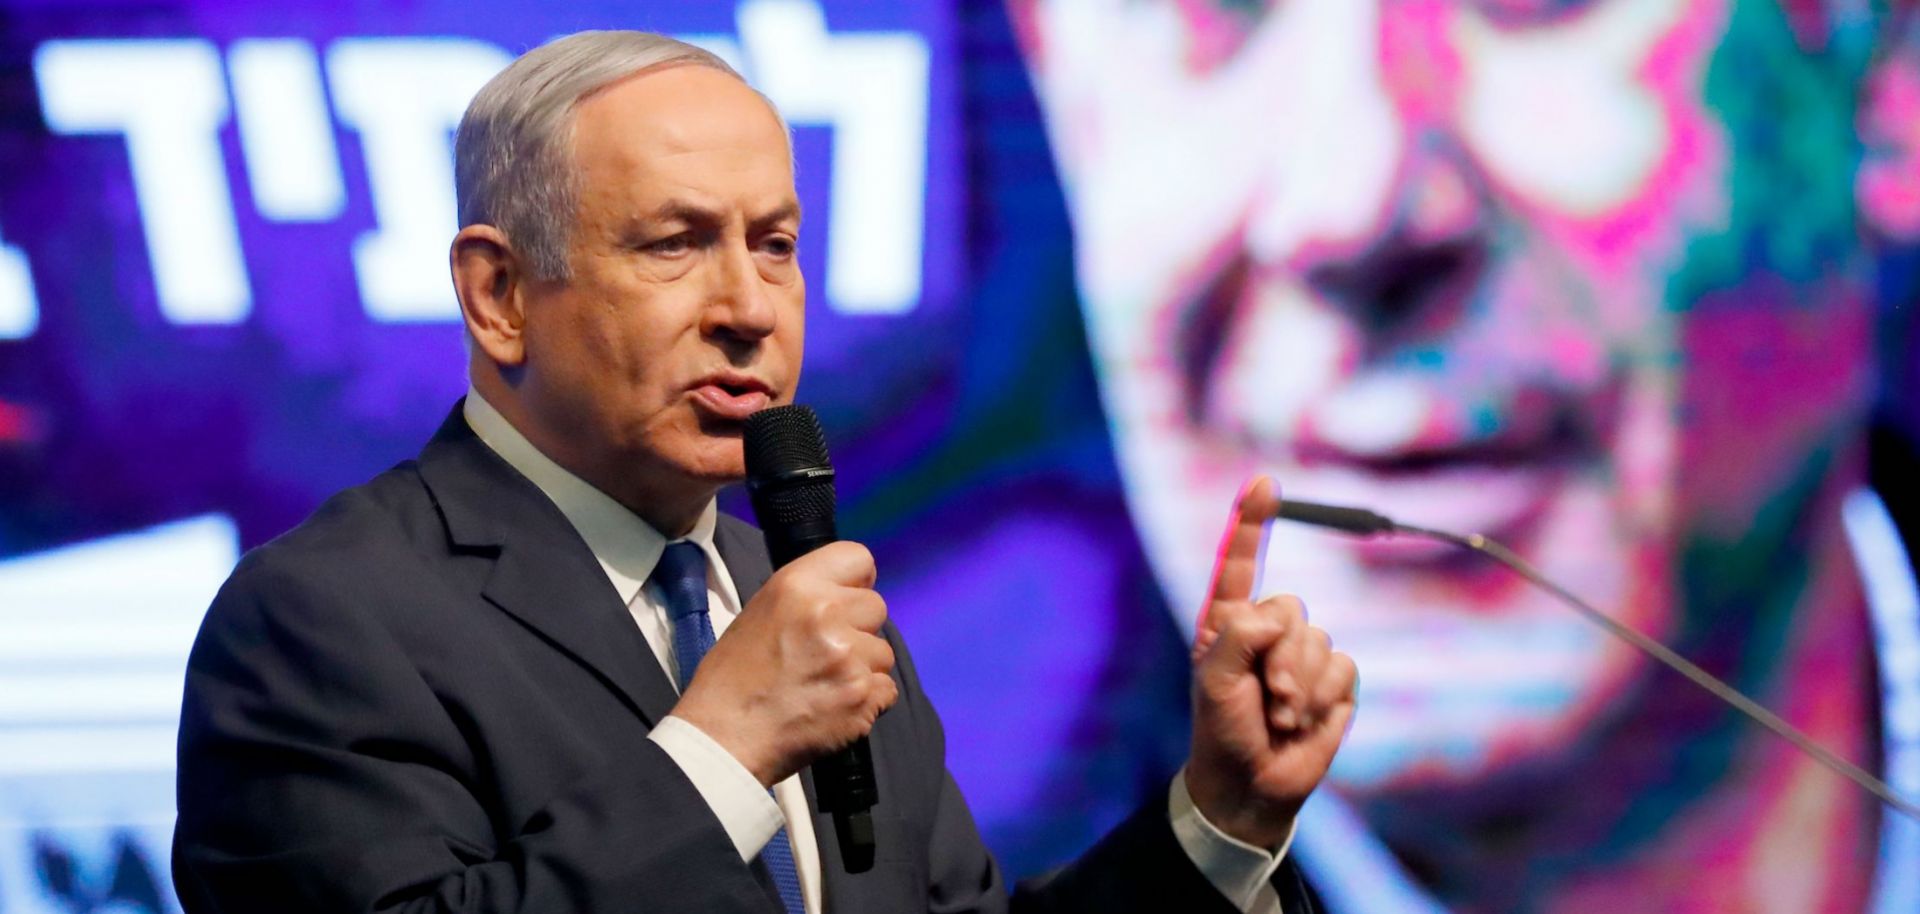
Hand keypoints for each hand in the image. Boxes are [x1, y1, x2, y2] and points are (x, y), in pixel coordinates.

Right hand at [671, 541, 898, 786]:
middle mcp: (827, 614)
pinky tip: (834, 707)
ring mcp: (849, 657)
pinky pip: (887, 690)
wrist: (724, 738)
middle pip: (877, 608)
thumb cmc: (731, 680)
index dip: (856, 581)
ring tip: (824, 685)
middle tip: (828, 652)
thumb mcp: (758, 613)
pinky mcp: (862, 696)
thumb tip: (841, 597)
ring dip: (863, 668)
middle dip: (860, 629)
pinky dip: (867, 701)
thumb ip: (805, 599)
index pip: (858, 558)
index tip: (847, 599)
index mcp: (796, 585)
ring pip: (883, 653)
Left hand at [1186, 477, 1357, 847]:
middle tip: (1266, 699)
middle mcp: (1266, 629)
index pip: (1238, 563)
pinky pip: (1342, 668)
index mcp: (1228, 622)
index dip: (1251, 522)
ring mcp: (1302, 652)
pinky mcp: (1334, 680)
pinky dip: (1324, 698)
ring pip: (1318, 640)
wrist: (1254, 784)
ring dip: (1300, 686)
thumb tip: (1277, 614)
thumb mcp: (1215, 682)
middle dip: (1281, 659)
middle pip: (1290, 608)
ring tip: (1279, 717)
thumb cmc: (1222, 731)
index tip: (1264, 482)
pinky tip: (1305, 722)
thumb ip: (1240, 638)